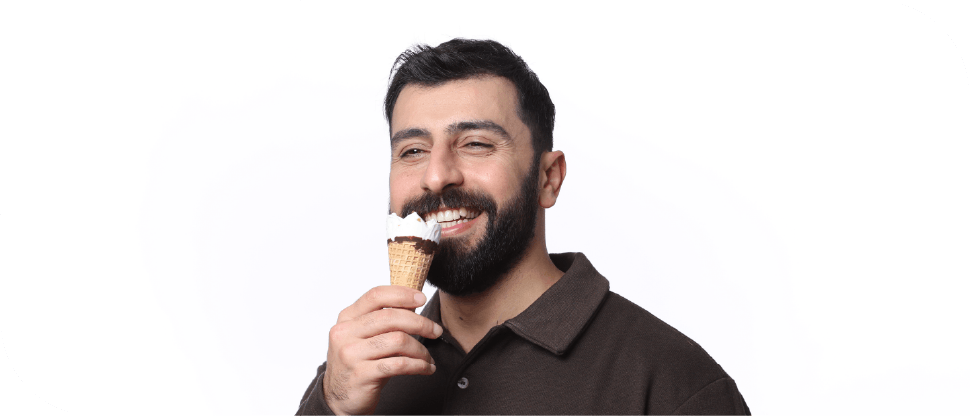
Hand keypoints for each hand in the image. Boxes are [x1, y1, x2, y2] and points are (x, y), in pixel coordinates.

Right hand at [322, 285, 442, 415]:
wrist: (339, 398)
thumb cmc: (358, 363)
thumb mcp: (362, 336)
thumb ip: (381, 320)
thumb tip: (413, 304)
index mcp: (346, 318)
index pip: (376, 295)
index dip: (402, 294)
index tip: (422, 298)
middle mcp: (345, 333)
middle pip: (391, 317)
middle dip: (420, 323)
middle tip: (436, 331)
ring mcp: (351, 354)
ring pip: (398, 341)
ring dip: (421, 349)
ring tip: (428, 357)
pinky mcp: (361, 375)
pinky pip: (399, 364)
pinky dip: (419, 365)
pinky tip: (426, 368)